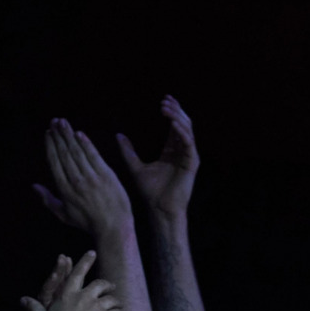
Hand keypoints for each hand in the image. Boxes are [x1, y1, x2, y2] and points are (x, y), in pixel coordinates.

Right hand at [19, 251, 125, 310]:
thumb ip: (34, 307)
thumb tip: (23, 300)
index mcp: (68, 295)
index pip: (77, 274)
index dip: (85, 262)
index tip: (92, 253)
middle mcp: (84, 297)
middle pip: (100, 284)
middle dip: (107, 284)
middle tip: (111, 286)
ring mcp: (96, 307)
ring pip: (112, 299)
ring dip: (116, 301)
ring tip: (118, 305)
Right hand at [33, 118, 132, 236]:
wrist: (113, 226)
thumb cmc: (87, 222)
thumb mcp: (63, 215)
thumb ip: (47, 199)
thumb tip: (34, 186)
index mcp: (64, 190)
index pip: (54, 162)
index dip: (50, 146)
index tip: (48, 134)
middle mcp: (76, 181)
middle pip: (64, 153)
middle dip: (58, 136)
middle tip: (54, 122)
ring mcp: (92, 177)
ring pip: (77, 151)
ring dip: (69, 135)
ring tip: (63, 122)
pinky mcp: (106, 174)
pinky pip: (93, 155)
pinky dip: (86, 143)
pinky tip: (79, 133)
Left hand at [114, 95, 199, 218]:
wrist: (159, 210)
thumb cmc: (150, 192)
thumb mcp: (135, 167)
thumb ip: (128, 151)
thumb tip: (118, 135)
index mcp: (172, 150)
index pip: (174, 125)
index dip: (170, 112)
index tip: (162, 100)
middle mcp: (182, 151)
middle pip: (183, 124)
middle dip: (175, 110)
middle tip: (165, 100)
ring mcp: (189, 156)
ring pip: (187, 130)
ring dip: (177, 117)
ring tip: (166, 108)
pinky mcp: (192, 163)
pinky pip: (189, 143)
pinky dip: (181, 132)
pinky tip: (173, 123)